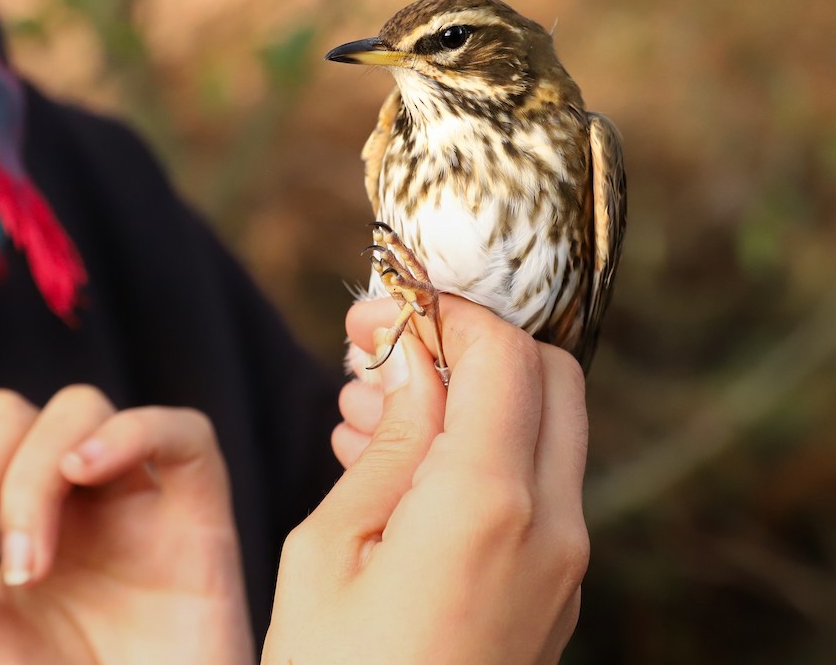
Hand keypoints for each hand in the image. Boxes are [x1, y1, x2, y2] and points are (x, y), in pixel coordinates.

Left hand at [0, 386, 254, 664]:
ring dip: (29, 479)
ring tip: (26, 572)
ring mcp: (132, 498)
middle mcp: (66, 495)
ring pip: (78, 407)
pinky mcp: (197, 515)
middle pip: (3, 413)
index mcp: (3, 519)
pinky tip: (83, 473)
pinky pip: (182, 432)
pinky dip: (129, 433)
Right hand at [263, 296, 588, 664]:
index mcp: (488, 504)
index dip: (445, 311)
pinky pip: (534, 484)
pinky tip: (395, 461)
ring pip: (544, 428)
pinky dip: (481, 448)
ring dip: (472, 394)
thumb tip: (412, 358)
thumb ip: (388, 441)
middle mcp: (550, 524)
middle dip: (470, 343)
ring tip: (371, 408)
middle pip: (548, 376)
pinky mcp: (552, 586)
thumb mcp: (331, 548)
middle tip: (382, 350)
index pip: (502, 352)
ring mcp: (562, 561)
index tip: (385, 306)